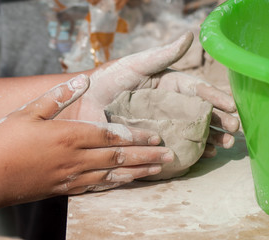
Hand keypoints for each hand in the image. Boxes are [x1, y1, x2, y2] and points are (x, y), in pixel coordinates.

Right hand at [0, 74, 173, 218]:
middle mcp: (76, 159)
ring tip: (156, 171)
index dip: (136, 136)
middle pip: (119, 158)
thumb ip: (58, 97)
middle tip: (169, 156)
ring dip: (137, 173)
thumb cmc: (4, 142)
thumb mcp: (28, 112)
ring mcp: (71, 177)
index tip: (156, 137)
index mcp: (69, 136)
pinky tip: (125, 184)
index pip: (112, 136)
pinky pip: (96, 188)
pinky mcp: (64, 190)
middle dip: (146, 156)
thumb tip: (81, 80)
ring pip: (112, 176)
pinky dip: (115, 185)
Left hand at [62, 32, 238, 156]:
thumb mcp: (136, 64)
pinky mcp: (149, 139)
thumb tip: (189, 36)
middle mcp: (168, 106)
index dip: (215, 98)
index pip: (197, 91)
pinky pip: (172, 146)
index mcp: (168, 86)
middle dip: (219, 121)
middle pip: (199, 113)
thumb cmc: (109, 79)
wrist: (86, 102)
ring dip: (210, 138)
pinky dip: (188, 151)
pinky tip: (201, 155)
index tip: (230, 107)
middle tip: (233, 130)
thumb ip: (162, 55)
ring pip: (190, 131)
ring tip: (223, 146)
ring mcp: (160, 124)